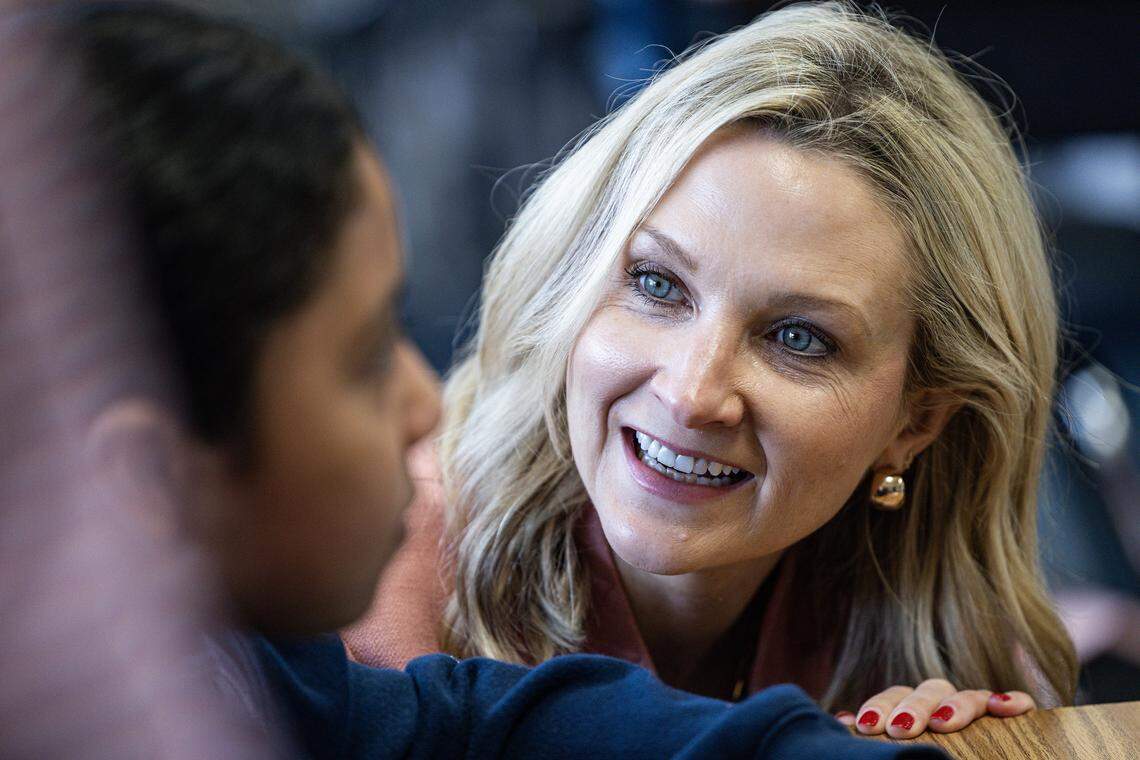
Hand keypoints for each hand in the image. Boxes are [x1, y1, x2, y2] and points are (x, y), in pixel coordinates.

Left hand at [833, 679, 1035, 738]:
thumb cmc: (912, 754)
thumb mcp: (894, 748)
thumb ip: (873, 739)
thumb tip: (839, 724)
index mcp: (911, 707)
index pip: (893, 697)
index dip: (879, 706)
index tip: (867, 724)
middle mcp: (942, 702)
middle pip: (927, 691)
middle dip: (913, 706)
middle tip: (900, 727)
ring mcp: (975, 707)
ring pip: (967, 694)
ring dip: (956, 705)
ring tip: (943, 723)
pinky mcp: (1010, 717)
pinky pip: (1016, 701)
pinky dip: (1012, 699)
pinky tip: (1003, 708)